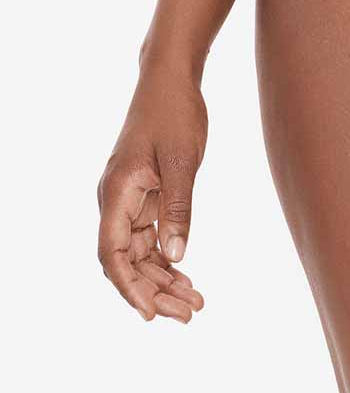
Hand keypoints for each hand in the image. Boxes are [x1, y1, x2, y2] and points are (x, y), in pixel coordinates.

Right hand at [97, 64, 207, 321]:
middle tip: (189, 313)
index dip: (130, 288)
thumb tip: (177, 256)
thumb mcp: (183, 161)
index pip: (113, 255)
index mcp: (116, 194)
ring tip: (194, 303)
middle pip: (127, 261)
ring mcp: (129, 199)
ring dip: (163, 279)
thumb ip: (179, 208)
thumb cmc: (175, 112)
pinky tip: (187, 275)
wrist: (171, 78)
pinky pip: (150, 236)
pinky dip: (167, 257)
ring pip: (140, 253)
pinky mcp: (144, 194)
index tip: (151, 314)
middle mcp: (116, 201)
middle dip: (154, 291)